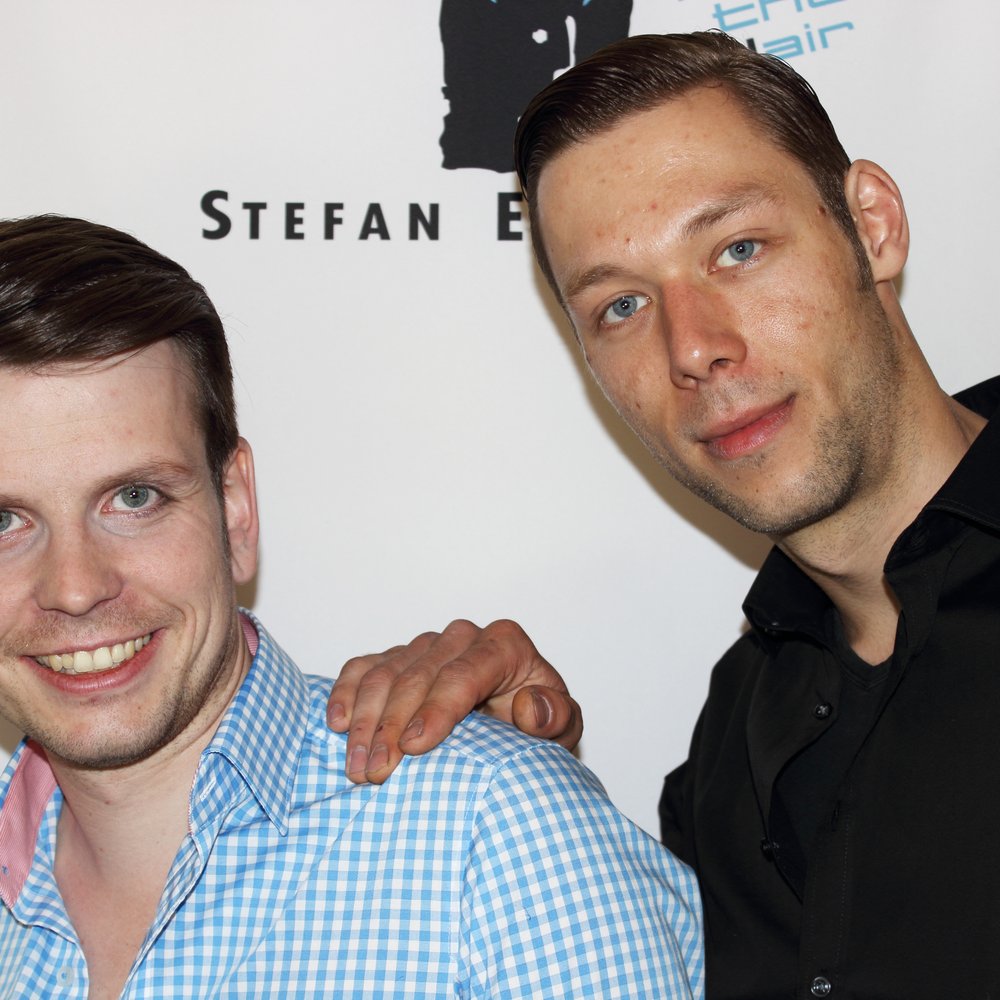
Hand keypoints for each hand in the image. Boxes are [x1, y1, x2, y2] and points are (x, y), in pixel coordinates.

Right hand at [328, 618, 581, 782]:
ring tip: (357, 767)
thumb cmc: (538, 722)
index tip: (415, 748)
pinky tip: (337, 723)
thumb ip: (554, 716)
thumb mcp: (562, 726)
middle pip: (417, 676)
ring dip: (365, 721)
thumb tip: (529, 707)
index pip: (463, 673)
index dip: (436, 709)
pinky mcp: (399, 657)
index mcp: (505, 645)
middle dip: (393, 726)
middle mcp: (463, 637)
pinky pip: (365, 667)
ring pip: (386, 672)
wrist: (519, 718)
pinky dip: (346, 692)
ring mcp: (428, 644)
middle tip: (377, 773)